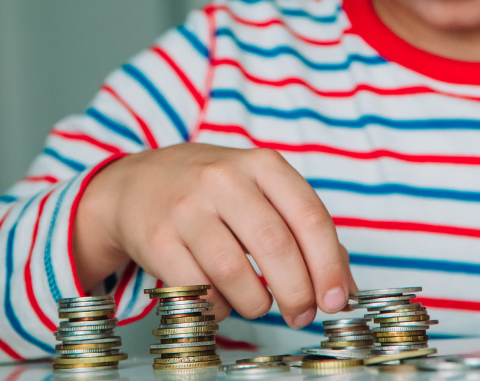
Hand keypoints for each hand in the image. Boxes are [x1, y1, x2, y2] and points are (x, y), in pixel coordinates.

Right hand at [73, 144, 356, 326]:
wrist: (136, 184)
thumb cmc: (213, 194)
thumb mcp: (260, 191)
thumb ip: (303, 231)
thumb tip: (342, 286)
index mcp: (261, 165)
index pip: (309, 217)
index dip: (328, 265)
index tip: (336, 300)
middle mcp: (224, 180)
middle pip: (275, 246)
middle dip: (297, 293)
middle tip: (302, 314)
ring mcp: (187, 208)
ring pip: (234, 272)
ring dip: (256, 303)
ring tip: (258, 304)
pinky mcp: (157, 239)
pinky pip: (198, 289)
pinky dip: (217, 306)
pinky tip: (220, 299)